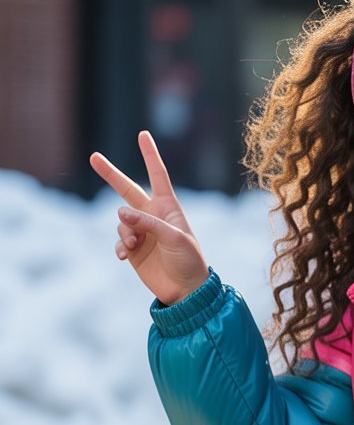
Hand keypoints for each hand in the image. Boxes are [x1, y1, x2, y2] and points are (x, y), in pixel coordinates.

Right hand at [90, 130, 208, 304]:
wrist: (187, 290)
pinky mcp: (133, 250)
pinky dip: (120, 247)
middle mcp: (153, 216)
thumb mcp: (174, 238)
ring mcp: (142, 232)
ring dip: (125, 233)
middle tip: (94, 157)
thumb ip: (147, 223)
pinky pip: (119, 242)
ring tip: (135, 246)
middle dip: (111, 175)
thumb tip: (119, 212)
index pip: (158, 176)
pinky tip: (126, 256)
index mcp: (169, 208)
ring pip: (121, 222)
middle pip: (128, 190)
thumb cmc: (188, 261)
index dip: (150, 155)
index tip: (143, 134)